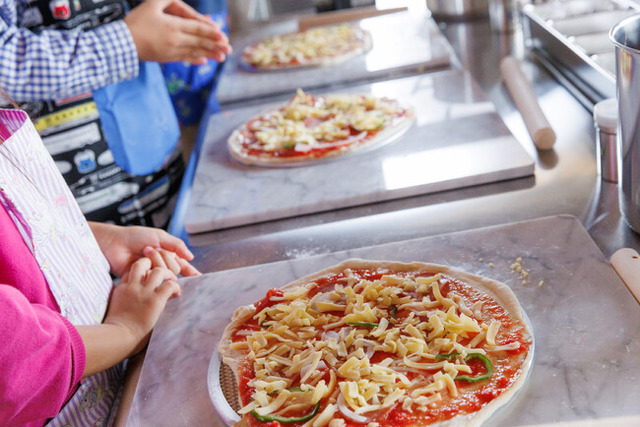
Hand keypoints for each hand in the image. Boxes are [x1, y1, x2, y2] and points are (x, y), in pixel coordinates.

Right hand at [77, 258, 180, 376]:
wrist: (117, 339)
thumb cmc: (115, 331)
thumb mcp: (115, 308)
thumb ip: (123, 299)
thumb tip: (131, 301)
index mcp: (122, 288)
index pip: (132, 268)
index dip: (143, 269)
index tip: (150, 277)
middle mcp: (132, 286)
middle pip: (143, 262)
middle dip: (154, 264)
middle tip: (163, 274)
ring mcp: (144, 292)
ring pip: (159, 270)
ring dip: (169, 274)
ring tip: (173, 281)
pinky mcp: (155, 301)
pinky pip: (169, 285)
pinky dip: (175, 287)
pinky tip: (176, 294)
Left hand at [89, 222, 200, 278]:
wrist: (115, 243)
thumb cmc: (135, 237)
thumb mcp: (159, 236)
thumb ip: (177, 245)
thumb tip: (191, 257)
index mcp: (167, 256)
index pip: (184, 266)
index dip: (192, 272)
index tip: (199, 278)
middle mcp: (161, 267)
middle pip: (175, 269)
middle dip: (165, 257)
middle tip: (150, 249)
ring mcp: (152, 275)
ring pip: (166, 275)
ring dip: (156, 262)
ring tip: (143, 253)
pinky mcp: (142, 282)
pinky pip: (153, 281)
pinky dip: (149, 272)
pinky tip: (142, 264)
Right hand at [124, 0, 231, 64]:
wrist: (122, 43)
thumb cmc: (135, 22)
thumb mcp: (150, 4)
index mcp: (173, 26)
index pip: (197, 28)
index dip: (211, 32)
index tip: (222, 34)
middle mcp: (175, 40)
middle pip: (199, 41)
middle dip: (215, 44)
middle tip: (229, 47)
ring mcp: (172, 51)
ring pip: (195, 52)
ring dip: (210, 54)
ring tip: (222, 57)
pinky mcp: (167, 58)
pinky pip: (184, 59)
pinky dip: (195, 60)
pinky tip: (204, 61)